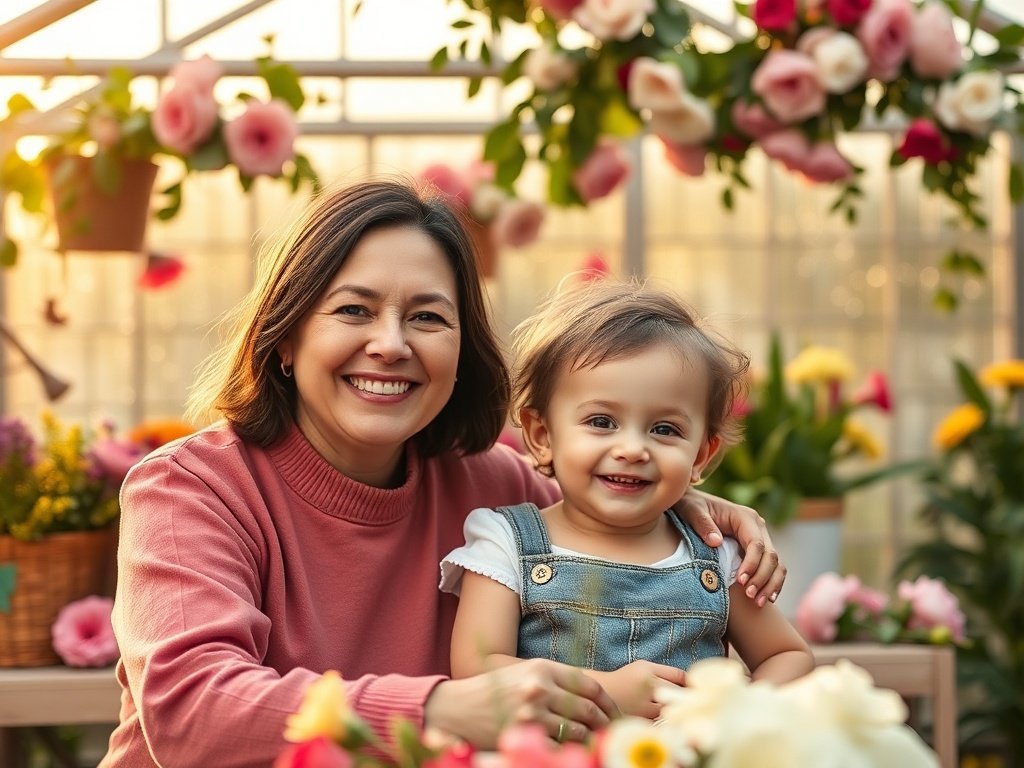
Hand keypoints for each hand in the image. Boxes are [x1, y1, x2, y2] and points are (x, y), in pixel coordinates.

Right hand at [425, 658, 617, 747]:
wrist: (459, 708)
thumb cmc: (495, 690)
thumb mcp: (525, 673)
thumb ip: (556, 680)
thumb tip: (593, 697)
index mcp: (543, 668)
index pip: (590, 685)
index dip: (607, 703)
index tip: (614, 714)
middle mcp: (539, 687)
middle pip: (588, 708)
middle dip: (605, 724)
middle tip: (612, 733)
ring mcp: (532, 712)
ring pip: (578, 730)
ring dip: (590, 740)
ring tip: (596, 744)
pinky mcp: (524, 734)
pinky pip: (560, 747)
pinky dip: (572, 752)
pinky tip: (574, 753)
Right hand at [587, 661, 686, 718]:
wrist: (598, 695)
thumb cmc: (623, 680)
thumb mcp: (641, 667)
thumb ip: (663, 672)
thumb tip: (687, 682)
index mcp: (648, 669)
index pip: (679, 675)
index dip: (690, 682)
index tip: (694, 687)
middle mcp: (647, 686)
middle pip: (679, 692)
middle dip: (687, 697)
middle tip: (694, 701)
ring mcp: (644, 705)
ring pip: (671, 709)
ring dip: (677, 710)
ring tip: (679, 711)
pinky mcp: (640, 719)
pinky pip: (660, 722)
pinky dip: (665, 721)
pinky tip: (666, 719)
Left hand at [675, 489, 784, 606]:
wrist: (690, 503)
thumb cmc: (690, 506)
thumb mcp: (692, 510)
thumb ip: (702, 524)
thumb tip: (716, 541)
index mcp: (744, 517)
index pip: (756, 544)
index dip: (752, 564)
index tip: (740, 582)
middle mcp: (756, 526)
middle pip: (770, 555)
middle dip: (762, 578)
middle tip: (750, 597)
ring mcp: (759, 537)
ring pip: (776, 563)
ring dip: (770, 584)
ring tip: (759, 602)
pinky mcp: (756, 549)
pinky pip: (771, 567)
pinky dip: (772, 582)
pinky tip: (767, 598)